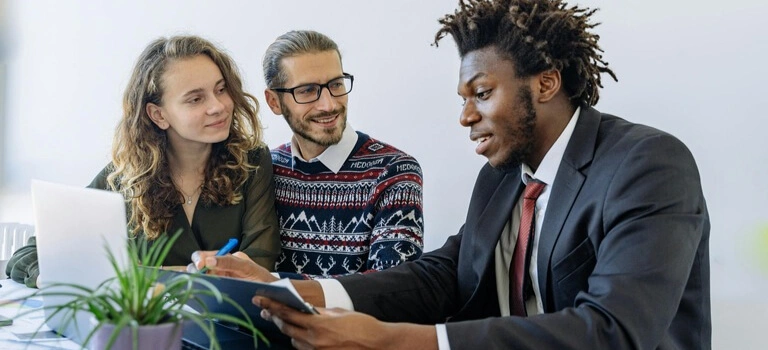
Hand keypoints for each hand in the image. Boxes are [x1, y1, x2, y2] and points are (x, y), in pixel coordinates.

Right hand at [190, 251, 277, 282]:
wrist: (271, 293)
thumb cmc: (261, 278)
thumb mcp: (246, 267)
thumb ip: (229, 262)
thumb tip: (209, 261)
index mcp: (226, 258)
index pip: (204, 255)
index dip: (198, 260)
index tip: (199, 266)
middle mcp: (219, 268)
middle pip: (197, 266)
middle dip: (194, 269)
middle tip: (198, 276)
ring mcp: (218, 280)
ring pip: (199, 277)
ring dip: (195, 279)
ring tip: (198, 283)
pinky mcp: (219, 290)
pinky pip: (205, 288)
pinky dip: (199, 288)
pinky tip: (198, 290)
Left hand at [255, 296, 389, 349]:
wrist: (378, 345)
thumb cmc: (363, 325)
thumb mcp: (340, 312)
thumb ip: (320, 312)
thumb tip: (308, 309)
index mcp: (318, 324)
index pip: (287, 313)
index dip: (271, 305)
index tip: (259, 299)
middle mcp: (314, 340)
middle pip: (286, 328)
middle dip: (276, 318)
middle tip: (267, 310)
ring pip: (294, 341)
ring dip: (290, 331)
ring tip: (288, 322)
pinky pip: (304, 349)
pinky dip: (301, 341)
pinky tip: (304, 335)